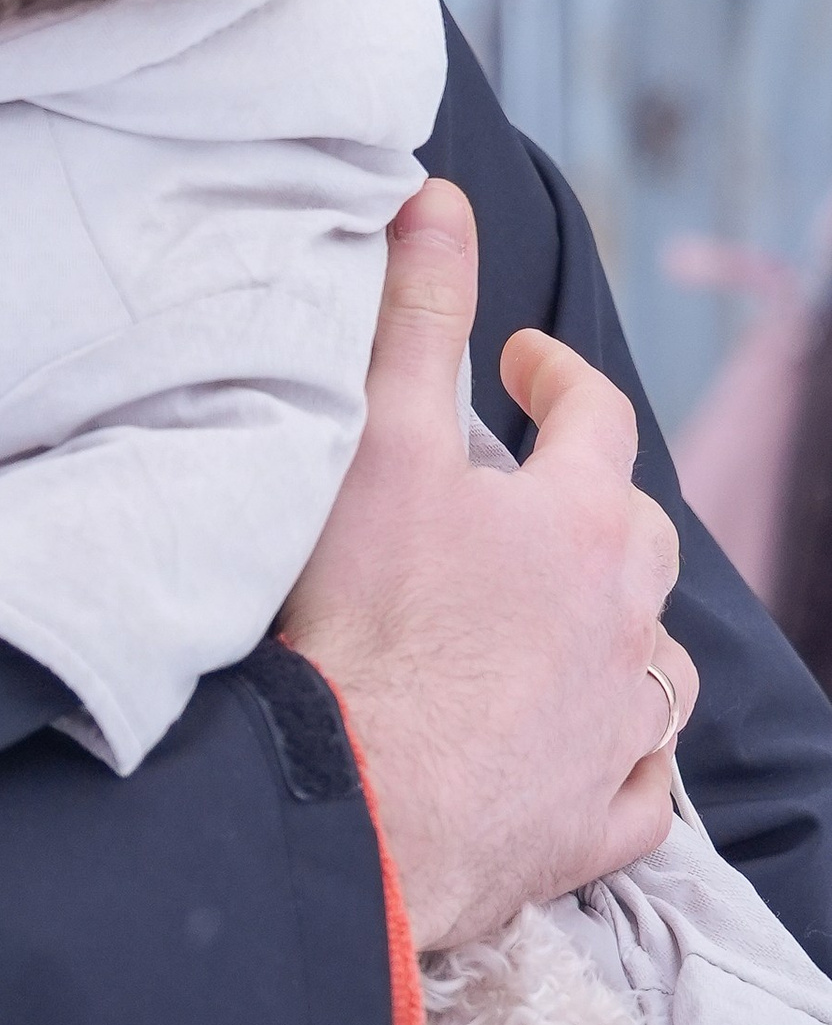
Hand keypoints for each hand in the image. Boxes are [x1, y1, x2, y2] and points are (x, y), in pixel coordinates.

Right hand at [281, 179, 688, 950]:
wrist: (366, 804)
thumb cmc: (369, 623)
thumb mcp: (379, 442)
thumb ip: (414, 316)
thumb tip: (439, 201)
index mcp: (579, 524)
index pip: (593, 418)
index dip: (560, 379)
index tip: (526, 365)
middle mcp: (622, 624)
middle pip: (640, 540)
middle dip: (599, 502)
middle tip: (539, 490)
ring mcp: (615, 731)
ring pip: (658, 665)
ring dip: (624, 630)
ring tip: (578, 619)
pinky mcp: (588, 823)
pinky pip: (639, 786)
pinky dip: (624, 758)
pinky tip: (600, 753)